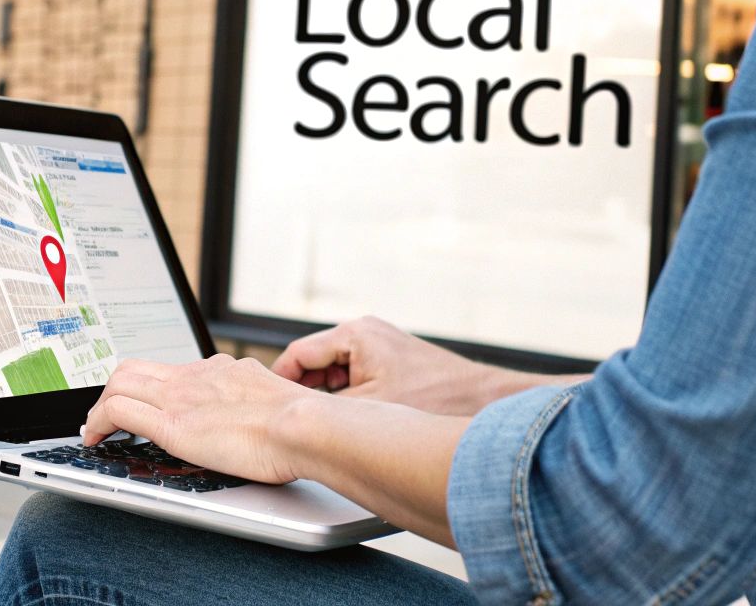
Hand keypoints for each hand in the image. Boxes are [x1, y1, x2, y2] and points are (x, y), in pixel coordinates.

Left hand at [83, 355, 313, 483]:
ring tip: (96, 428)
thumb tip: (262, 417)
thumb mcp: (273, 401)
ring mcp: (181, 396)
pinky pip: (119, 410)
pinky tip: (95, 438)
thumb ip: (256, 402)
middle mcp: (196, 376)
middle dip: (115, 389)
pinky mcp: (171, 424)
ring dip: (101, 405)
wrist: (305, 426)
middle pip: (135, 368)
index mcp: (221, 371)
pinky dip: (98, 421)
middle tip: (108, 415)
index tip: (143, 402)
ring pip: (120, 382)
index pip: (170, 369)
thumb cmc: (302, 425)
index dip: (147, 384)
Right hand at [271, 315, 522, 415]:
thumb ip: (326, 410)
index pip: (297, 354)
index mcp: (354, 334)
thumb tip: (295, 419)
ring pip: (334, 370)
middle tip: (294, 422)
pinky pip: (355, 374)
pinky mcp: (392, 358)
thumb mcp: (369, 410)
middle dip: (304, 392)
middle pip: (314, 361)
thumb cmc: (435, 398)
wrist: (486, 401)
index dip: (279, 384)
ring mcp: (380, 343)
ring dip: (327, 396)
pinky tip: (354, 420)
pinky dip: (348, 395)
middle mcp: (366, 331)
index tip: (269, 409)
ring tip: (326, 424)